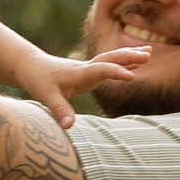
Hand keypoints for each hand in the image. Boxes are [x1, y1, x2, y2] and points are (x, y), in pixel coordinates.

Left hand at [4, 38, 148, 129]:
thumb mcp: (45, 96)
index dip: (116, 73)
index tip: (132, 77)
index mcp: (78, 73)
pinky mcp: (87, 71)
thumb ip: (59, 110)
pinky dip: (123, 62)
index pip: (101, 70)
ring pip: (111, 59)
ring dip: (129, 56)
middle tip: (148, 54)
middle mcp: (85, 68)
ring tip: (149, 52)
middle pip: (110, 59)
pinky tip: (136, 62)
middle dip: (128, 57)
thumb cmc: (37, 80)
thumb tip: (69, 127)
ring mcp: (87, 68)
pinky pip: (108, 65)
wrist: (30, 66)